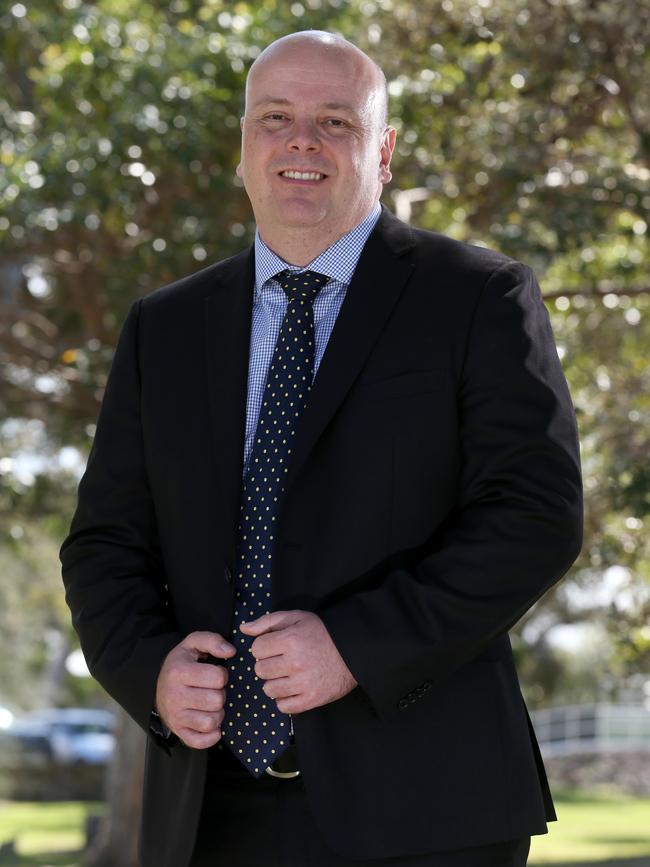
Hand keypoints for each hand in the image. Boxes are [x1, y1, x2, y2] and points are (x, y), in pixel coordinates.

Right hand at [155, 631, 235, 748]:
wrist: (158, 684)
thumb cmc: (182, 663)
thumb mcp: (193, 643)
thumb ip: (213, 640)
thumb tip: (231, 652)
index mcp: (179, 672)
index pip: (218, 677)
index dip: (222, 674)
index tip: (215, 674)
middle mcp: (175, 696)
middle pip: (216, 701)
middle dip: (220, 694)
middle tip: (213, 690)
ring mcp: (175, 717)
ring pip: (211, 722)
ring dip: (217, 714)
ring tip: (211, 705)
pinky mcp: (178, 732)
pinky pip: (200, 742)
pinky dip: (211, 735)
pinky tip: (211, 724)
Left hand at [240, 610, 357, 713]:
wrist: (353, 651)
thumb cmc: (322, 632)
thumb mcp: (296, 618)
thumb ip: (268, 622)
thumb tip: (244, 629)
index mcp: (291, 640)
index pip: (257, 649)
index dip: (263, 647)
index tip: (274, 646)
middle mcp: (295, 663)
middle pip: (260, 670)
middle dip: (267, 664)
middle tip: (281, 661)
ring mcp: (304, 683)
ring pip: (268, 690)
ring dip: (274, 682)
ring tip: (287, 674)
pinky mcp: (312, 699)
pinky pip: (283, 706)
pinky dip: (284, 699)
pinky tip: (292, 688)